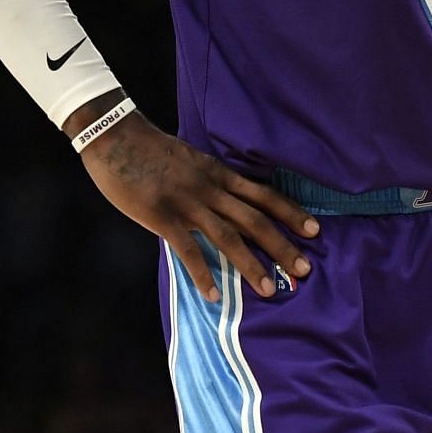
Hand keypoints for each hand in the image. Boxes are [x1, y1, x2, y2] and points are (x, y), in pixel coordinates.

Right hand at [80, 111, 317, 300]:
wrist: (116, 136)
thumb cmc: (150, 149)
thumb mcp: (191, 160)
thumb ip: (209, 181)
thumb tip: (226, 201)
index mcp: (218, 173)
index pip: (263, 195)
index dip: (291, 213)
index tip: (315, 230)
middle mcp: (210, 188)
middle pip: (254, 219)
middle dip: (281, 246)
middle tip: (304, 270)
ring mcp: (187, 203)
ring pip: (228, 237)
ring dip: (251, 265)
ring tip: (270, 290)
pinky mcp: (162, 216)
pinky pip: (187, 250)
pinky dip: (202, 274)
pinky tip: (213, 296)